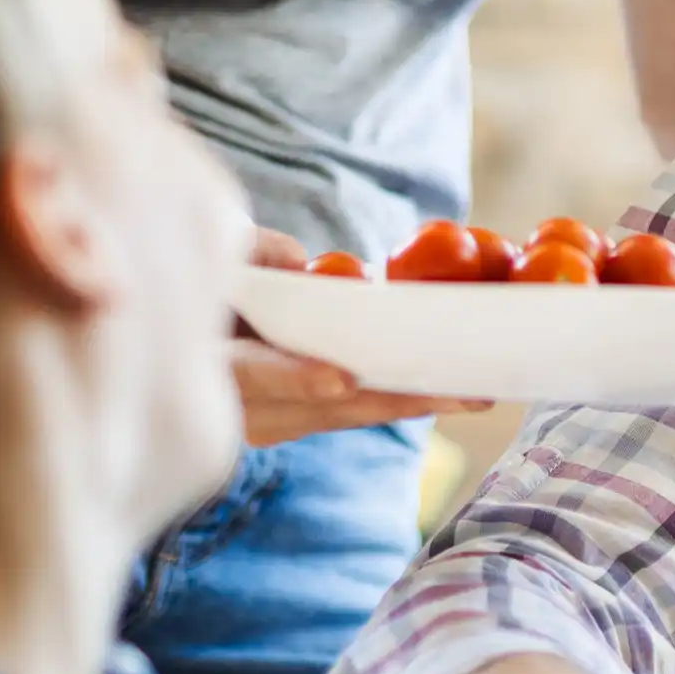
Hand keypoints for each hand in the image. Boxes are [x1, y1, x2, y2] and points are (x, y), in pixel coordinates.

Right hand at [234, 227, 487, 445]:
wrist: (201, 326)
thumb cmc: (212, 281)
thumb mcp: (222, 255)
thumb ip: (252, 252)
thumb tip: (296, 260)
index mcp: (210, 362)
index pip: (249, 375)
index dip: (294, 379)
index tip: (341, 379)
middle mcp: (239, 406)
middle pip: (318, 408)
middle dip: (389, 401)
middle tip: (455, 394)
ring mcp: (271, 421)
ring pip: (344, 416)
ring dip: (407, 405)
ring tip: (473, 396)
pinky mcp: (301, 419)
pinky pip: (352, 412)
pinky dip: (398, 401)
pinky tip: (452, 394)